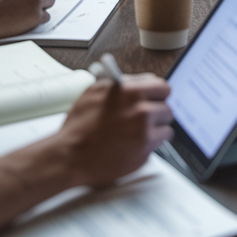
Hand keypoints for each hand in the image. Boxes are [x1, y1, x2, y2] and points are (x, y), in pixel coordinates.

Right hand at [53, 74, 172, 187]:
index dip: (157, 94)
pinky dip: (150, 144)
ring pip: (165, 126)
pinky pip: (158, 143)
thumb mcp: (95, 92)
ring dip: (156, 129)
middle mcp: (140, 110)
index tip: (155, 99)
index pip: (162, 87)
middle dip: (157, 112)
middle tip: (145, 118)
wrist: (70, 156)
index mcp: (129, 92)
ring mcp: (144, 132)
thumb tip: (142, 81)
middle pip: (166, 108)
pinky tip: (134, 143)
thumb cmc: (78, 126)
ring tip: (137, 132)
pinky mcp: (144, 151)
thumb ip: (122, 84)